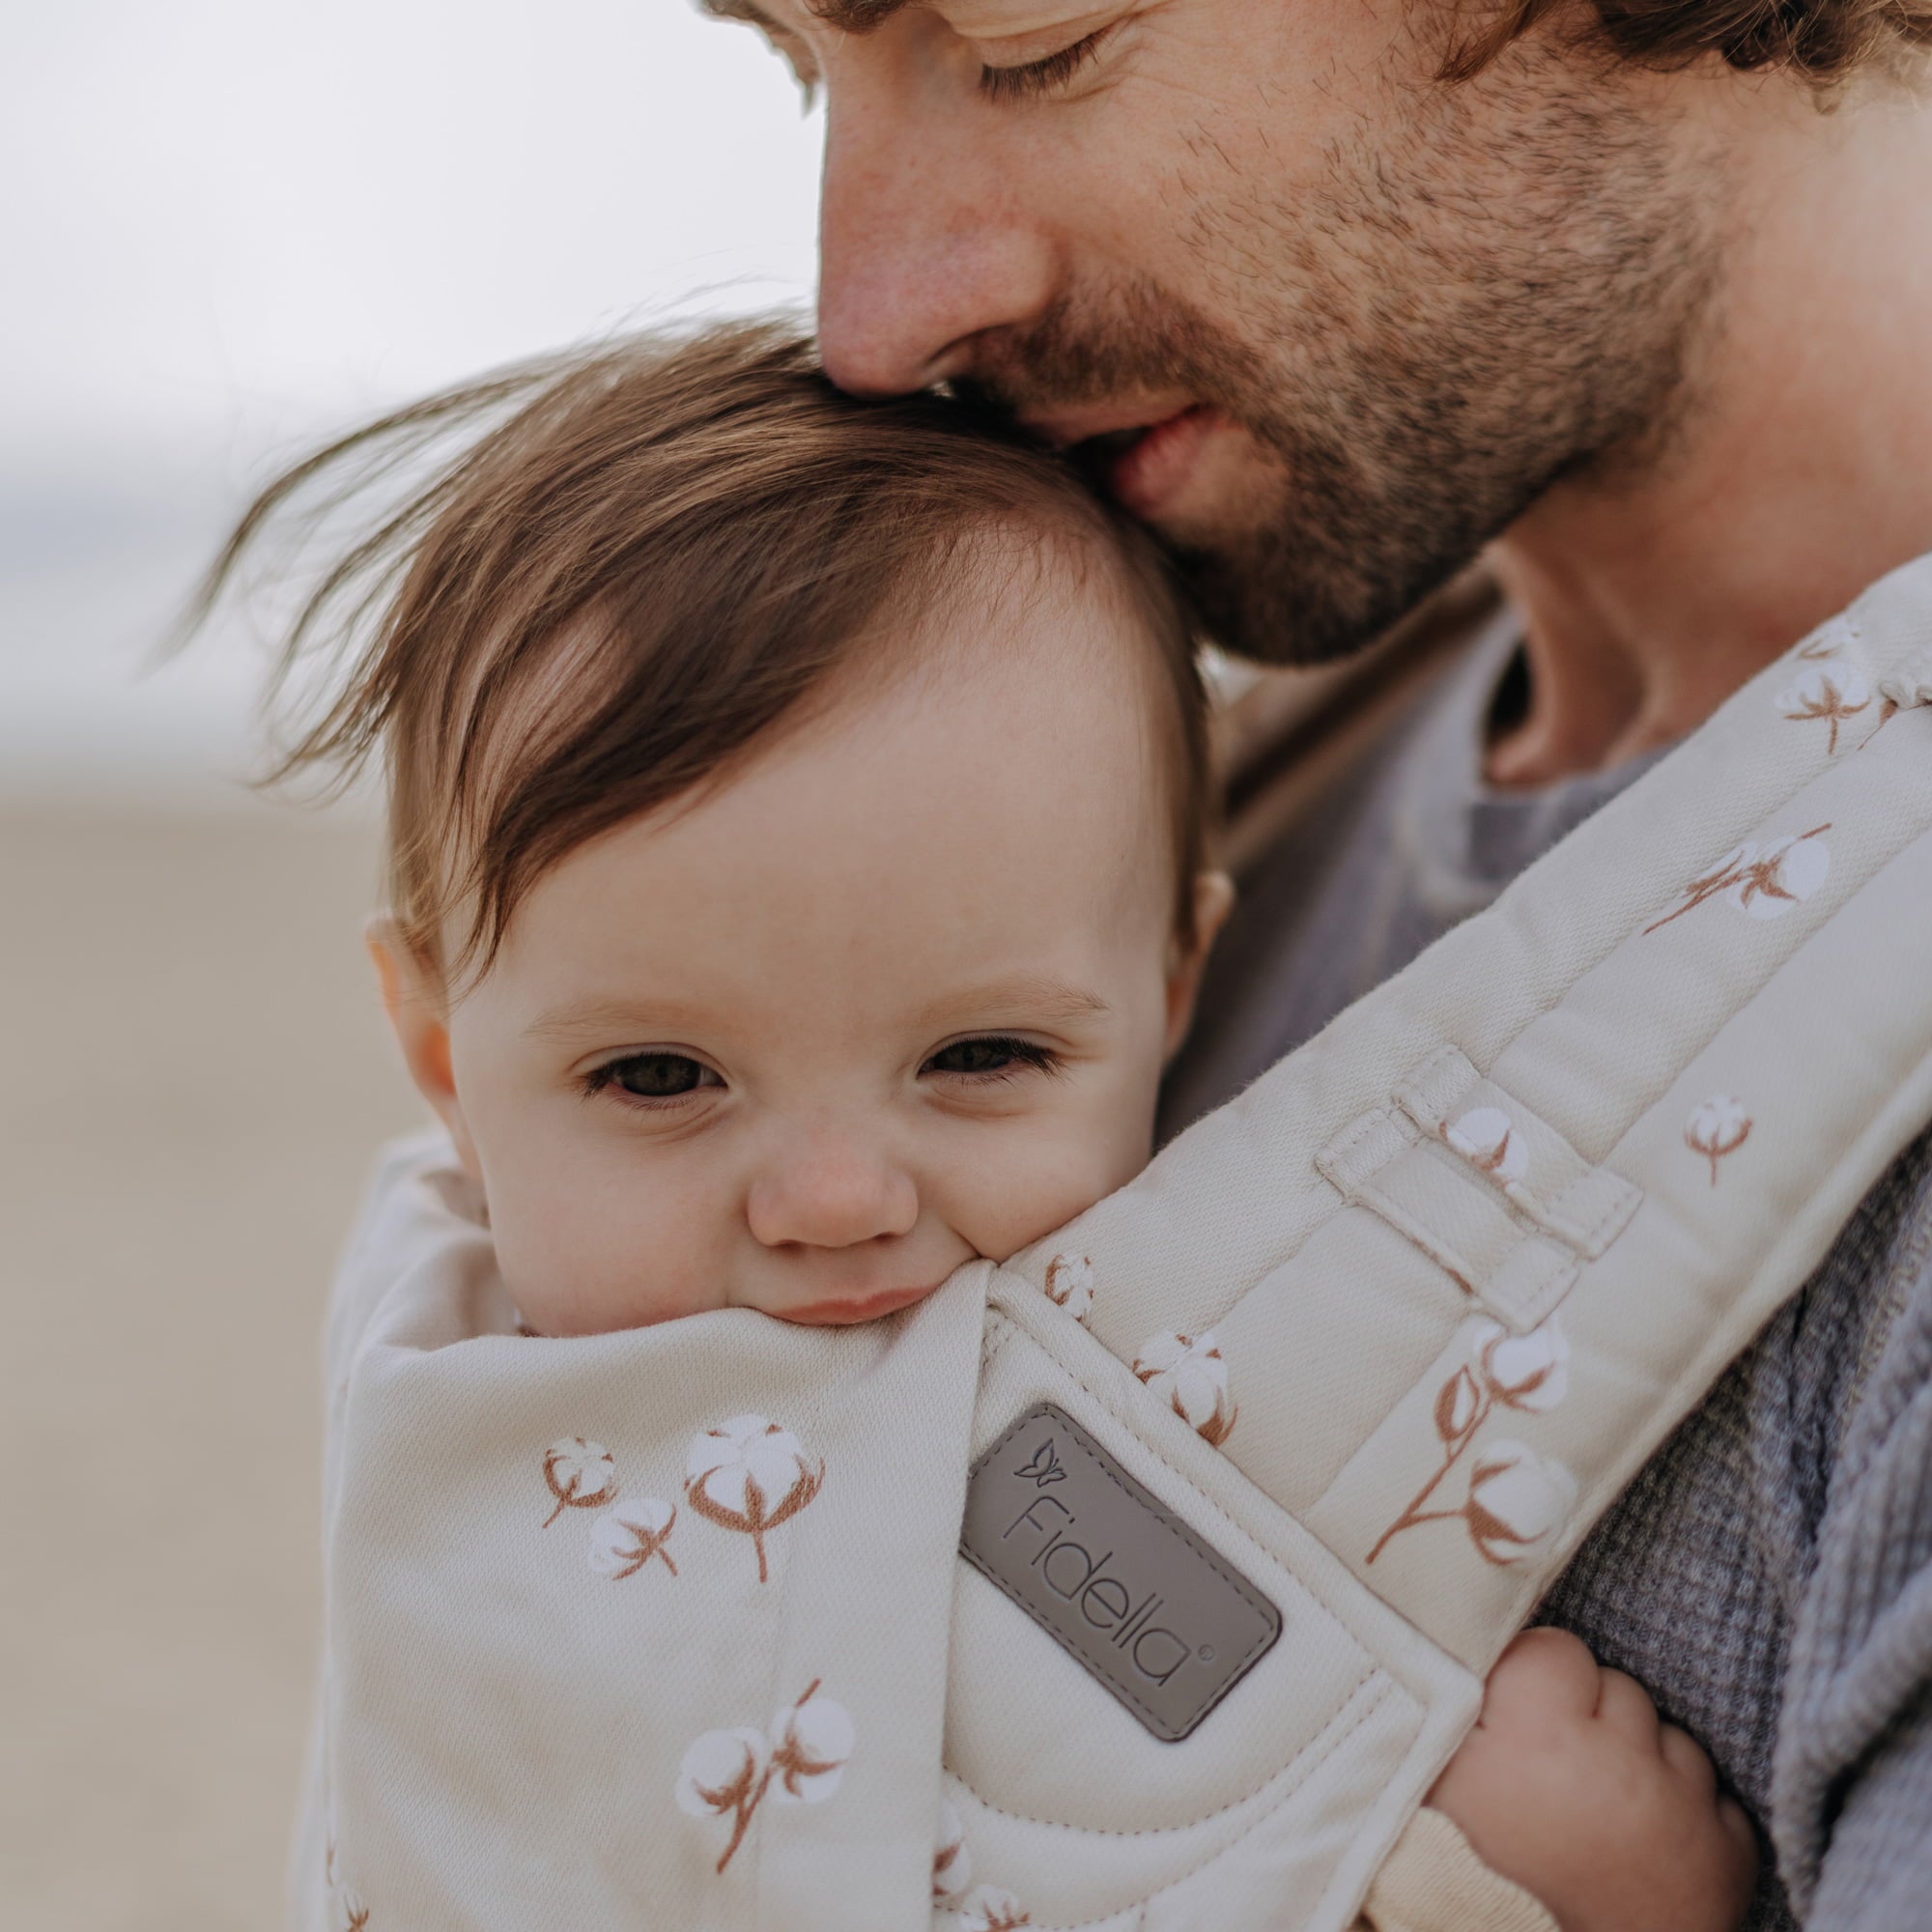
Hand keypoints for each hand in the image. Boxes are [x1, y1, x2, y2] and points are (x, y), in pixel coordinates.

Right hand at [1427, 1628, 1756, 1931]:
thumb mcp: (1437, 1786)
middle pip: (1620, 1688)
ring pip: (1672, 1738)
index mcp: (1538, 1736)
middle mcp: (1617, 1762)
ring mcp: (1680, 1808)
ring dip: (1645, 1763)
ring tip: (1602, 1813)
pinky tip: (1649, 1843)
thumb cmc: (1480, 1880)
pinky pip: (1718, 1796)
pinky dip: (1691, 1814)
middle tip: (1559, 1775)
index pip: (1557, 1650)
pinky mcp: (1726, 1852)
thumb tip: (1465, 1644)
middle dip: (1595, 1720)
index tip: (1525, 1719)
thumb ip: (1451, 1707)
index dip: (1540, 1681)